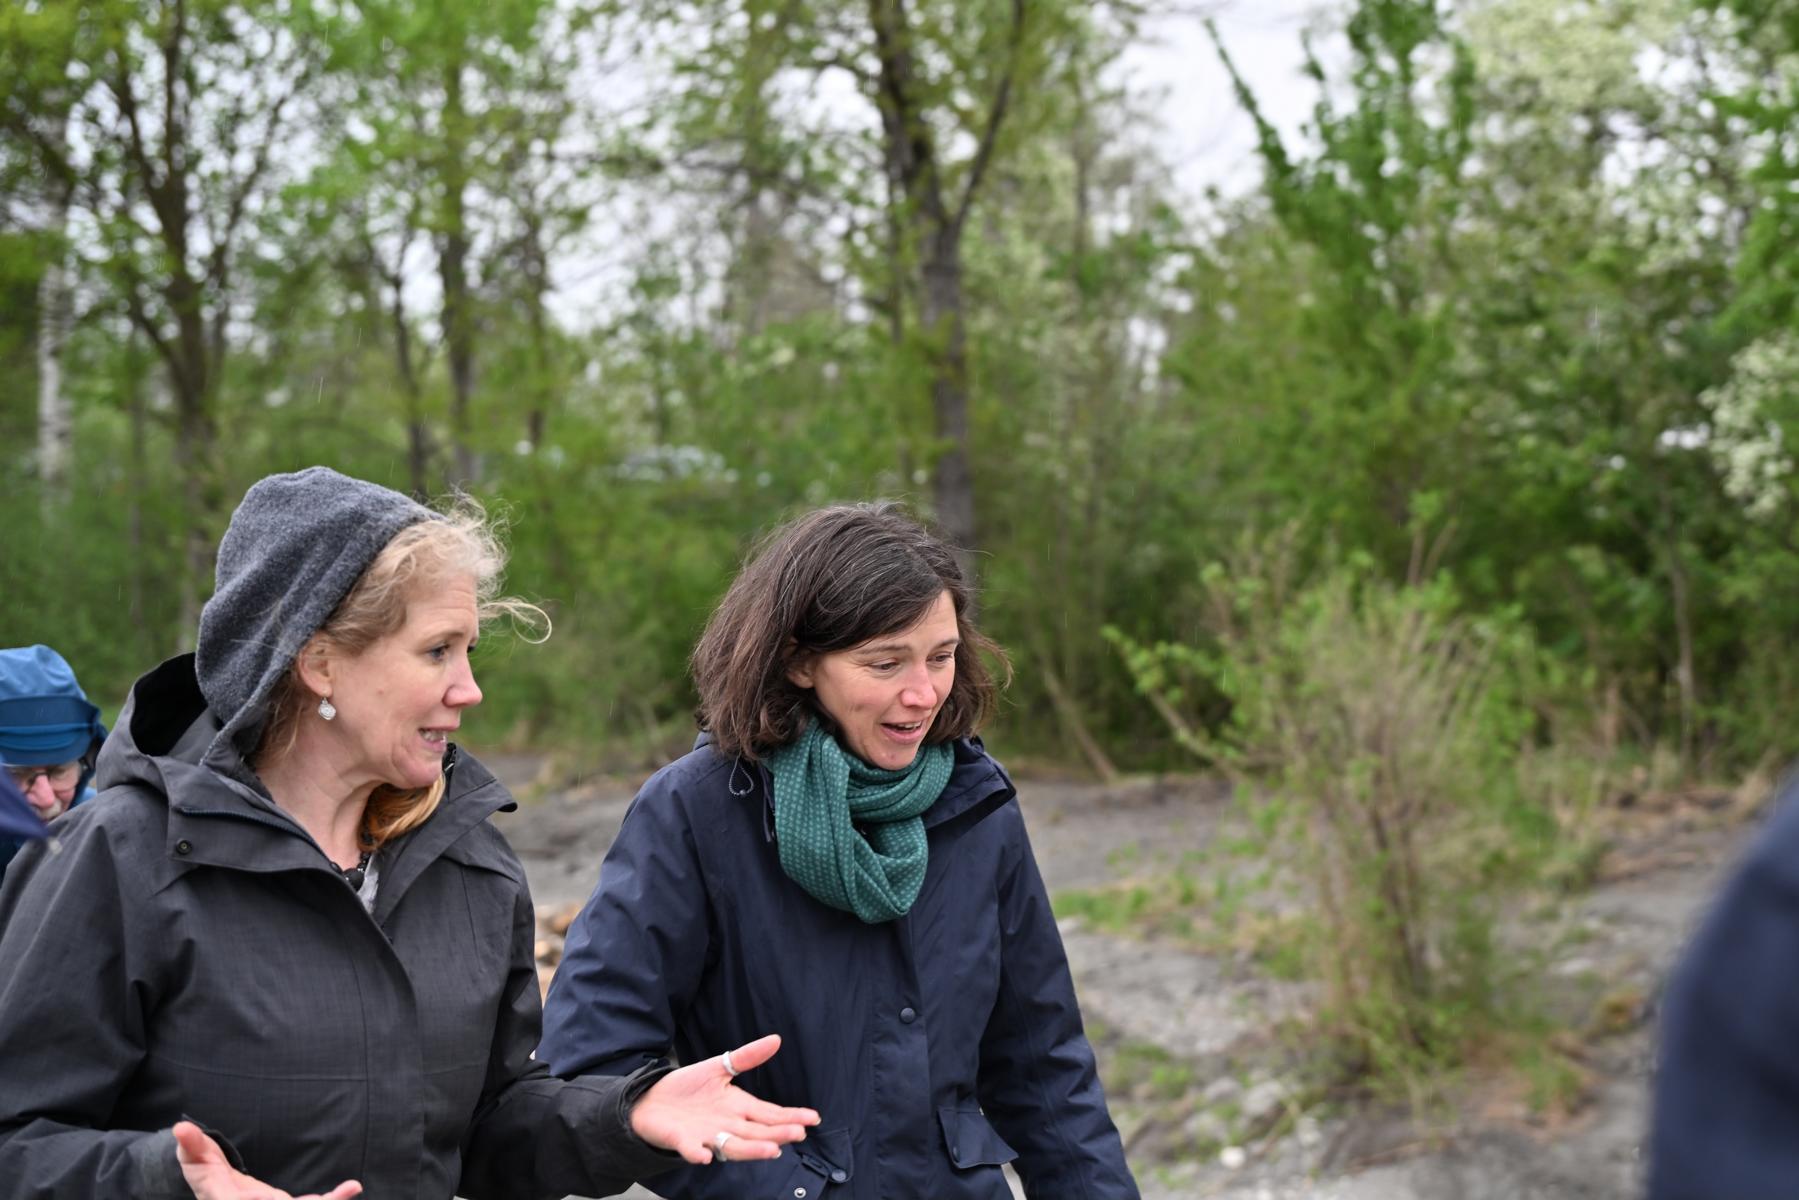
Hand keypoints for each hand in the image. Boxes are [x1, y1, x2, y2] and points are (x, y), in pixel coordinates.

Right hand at [175, 1122, 361, 1199]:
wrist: (222, 1192)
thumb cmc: (206, 1175)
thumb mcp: (196, 1160)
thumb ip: (191, 1145)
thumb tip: (180, 1127)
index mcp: (226, 1199)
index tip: (258, 1198)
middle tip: (324, 1198)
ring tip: (348, 1190)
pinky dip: (331, 1198)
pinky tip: (350, 1188)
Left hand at [628, 1033, 820, 1164]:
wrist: (650, 1101)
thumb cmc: (687, 1088)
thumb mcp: (719, 1066)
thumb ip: (747, 1056)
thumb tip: (776, 1039)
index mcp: (738, 1107)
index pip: (770, 1114)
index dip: (791, 1116)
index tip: (813, 1118)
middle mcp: (728, 1125)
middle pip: (757, 1132)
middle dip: (778, 1134)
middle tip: (798, 1133)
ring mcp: (706, 1135)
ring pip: (733, 1146)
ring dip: (751, 1150)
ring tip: (771, 1150)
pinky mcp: (682, 1141)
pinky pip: (692, 1149)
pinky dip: (698, 1153)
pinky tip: (706, 1156)